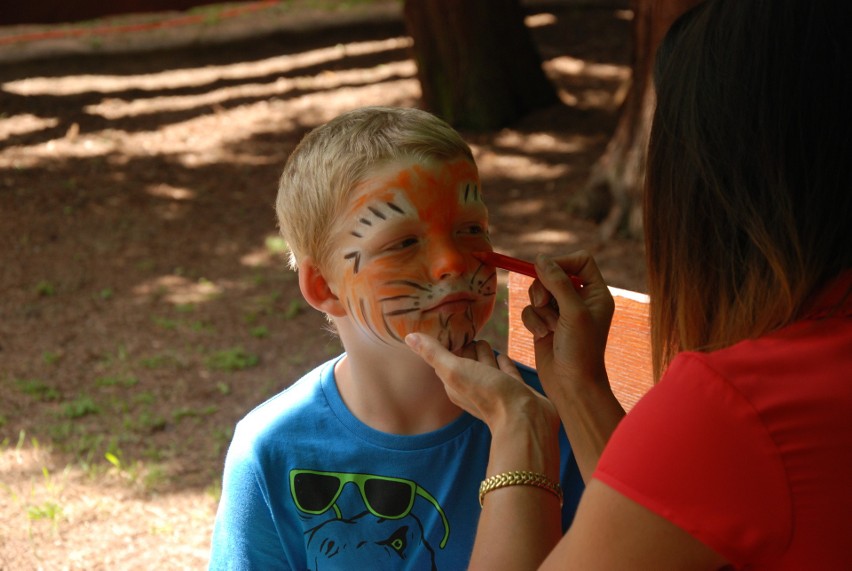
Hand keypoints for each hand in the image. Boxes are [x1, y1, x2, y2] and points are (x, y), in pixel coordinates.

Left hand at [406, 334, 560, 474]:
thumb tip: (409, 336)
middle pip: (467, 360)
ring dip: (485, 352)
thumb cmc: (487, 394)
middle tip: (467, 329)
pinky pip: (506, 370)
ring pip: (486, 364)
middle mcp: (472, 386)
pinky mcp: (514, 387)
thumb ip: (434, 353)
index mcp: (454, 383)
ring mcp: (494, 387)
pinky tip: (503, 354)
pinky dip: (503, 362)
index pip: (446, 359)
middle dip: (467, 347)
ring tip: (484, 339)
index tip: (447, 326)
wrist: (525, 418)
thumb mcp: (455, 370)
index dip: (447, 344)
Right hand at [522, 251, 622, 480]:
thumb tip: (540, 258)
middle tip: (545, 302)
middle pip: (553, 273)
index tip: (549, 272)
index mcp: (595, 293)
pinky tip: (542, 336)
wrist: (571, 385)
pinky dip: (532, 321)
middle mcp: (579, 300)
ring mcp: (560, 312)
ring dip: (539, 308)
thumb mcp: (574, 312)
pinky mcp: (544, 324)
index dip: (563, 262)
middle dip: (544, 287)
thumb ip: (558, 283)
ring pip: (538, 291)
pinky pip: (529, 309)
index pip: (580, 261)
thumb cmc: (581, 350)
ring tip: (549, 327)